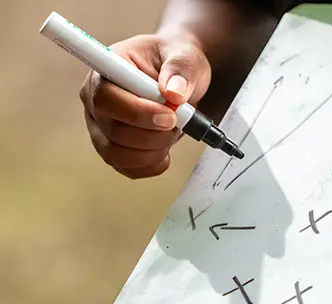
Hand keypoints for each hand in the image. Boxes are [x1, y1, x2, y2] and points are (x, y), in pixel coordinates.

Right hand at [79, 33, 210, 178]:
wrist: (179, 79)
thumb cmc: (176, 64)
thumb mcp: (186, 57)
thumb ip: (180, 70)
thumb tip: (174, 93)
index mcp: (107, 69)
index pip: (105, 98)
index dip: (137, 112)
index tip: (170, 116)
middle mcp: (96, 100)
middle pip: (113, 131)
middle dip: (154, 135)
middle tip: (179, 123)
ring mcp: (101, 127)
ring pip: (116, 155)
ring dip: (153, 152)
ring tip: (173, 133)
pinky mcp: (113, 147)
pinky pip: (127, 169)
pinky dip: (152, 165)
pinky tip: (166, 150)